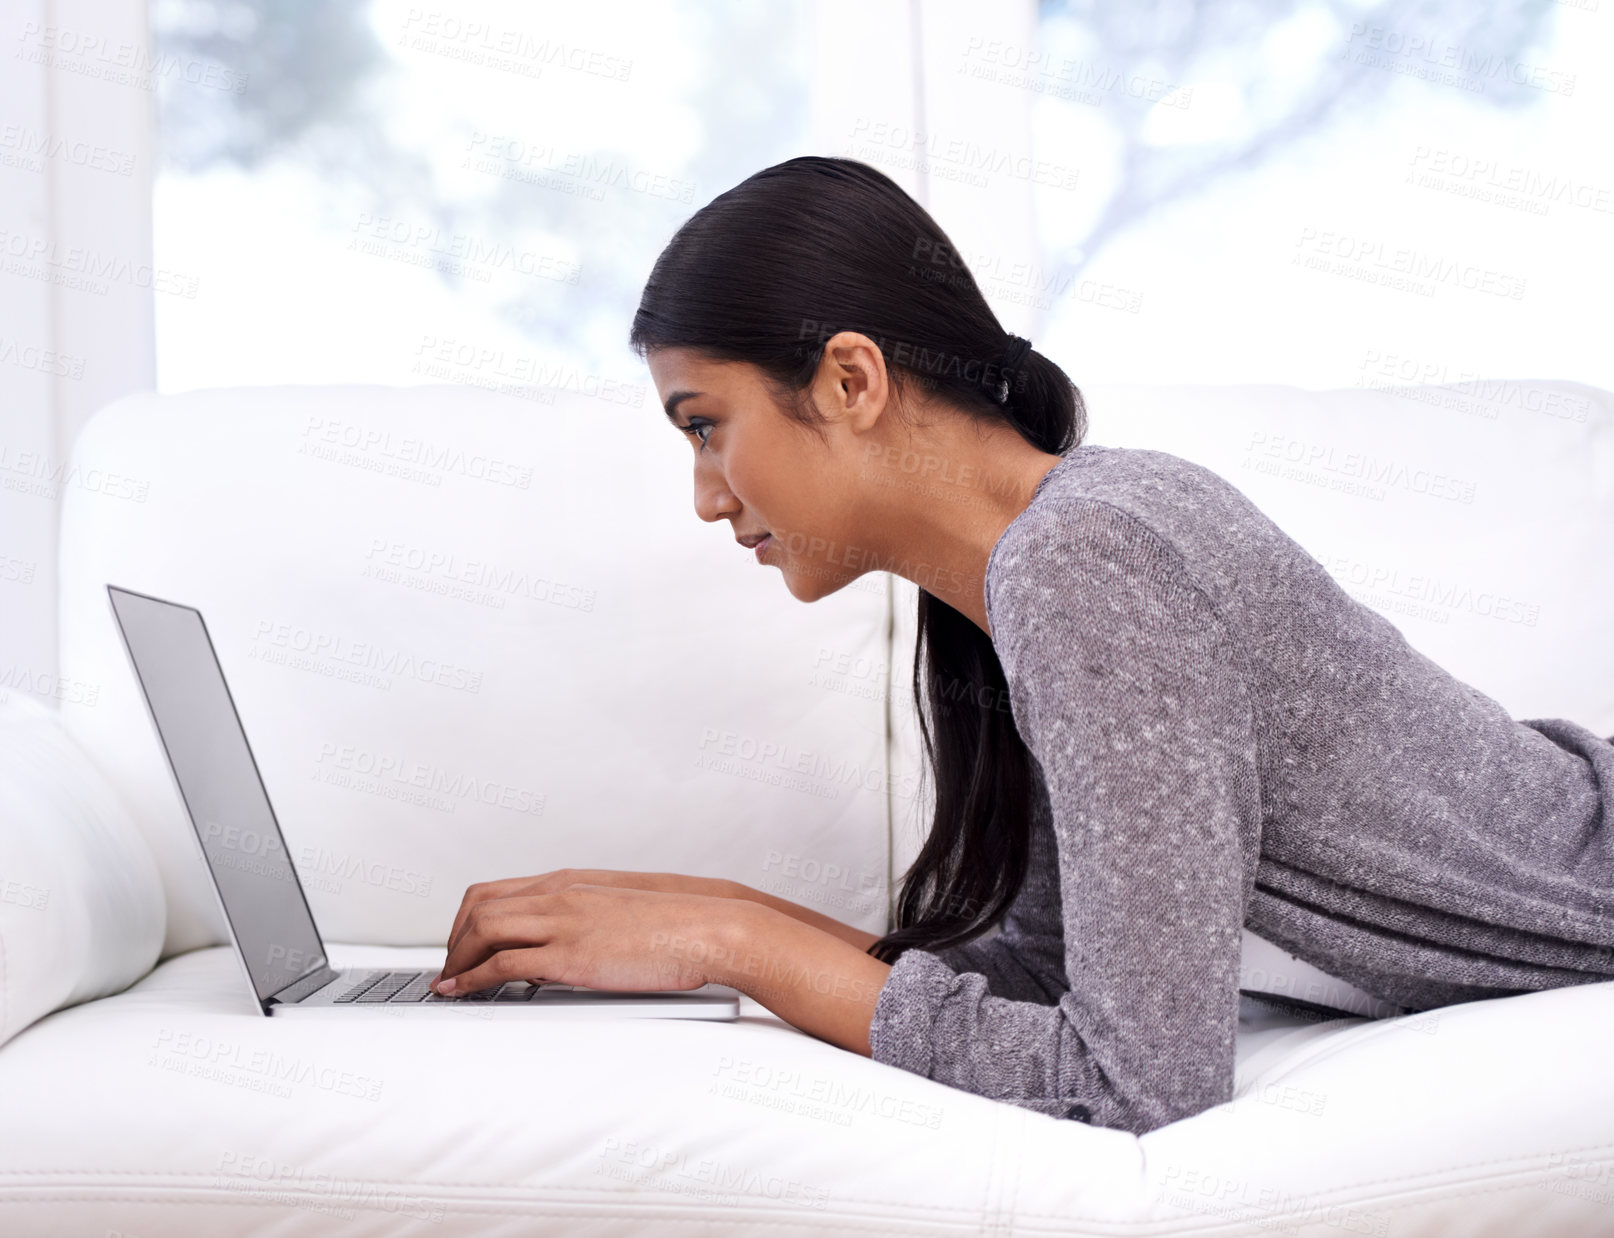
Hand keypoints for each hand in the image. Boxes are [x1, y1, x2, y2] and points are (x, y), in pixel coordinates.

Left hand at [430, 882, 740, 995]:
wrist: (706, 928)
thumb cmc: (672, 927)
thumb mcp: (616, 914)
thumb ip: (581, 924)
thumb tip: (555, 955)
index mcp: (569, 884)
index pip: (494, 892)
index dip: (465, 921)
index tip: (459, 946)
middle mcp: (559, 896)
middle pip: (479, 908)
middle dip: (453, 941)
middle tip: (449, 968)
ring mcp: (563, 923)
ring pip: (484, 929)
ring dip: (456, 959)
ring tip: (449, 984)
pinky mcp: (570, 955)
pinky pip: (504, 963)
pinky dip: (473, 979)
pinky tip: (464, 992)